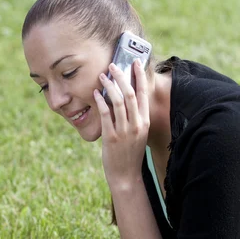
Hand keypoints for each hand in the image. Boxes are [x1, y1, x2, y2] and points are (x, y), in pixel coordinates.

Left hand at [93, 60, 149, 189]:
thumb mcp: (137, 134)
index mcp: (144, 122)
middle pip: (130, 94)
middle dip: (122, 76)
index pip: (144, 94)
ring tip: (102, 76)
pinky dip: (100, 102)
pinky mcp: (111, 137)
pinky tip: (95, 93)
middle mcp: (136, 125)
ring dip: (109, 86)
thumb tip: (123, 98)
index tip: (135, 62)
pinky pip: (106, 115)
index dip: (139, 76)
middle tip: (113, 65)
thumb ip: (133, 117)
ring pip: (118, 102)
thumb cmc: (130, 153)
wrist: (126, 176)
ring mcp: (124, 131)